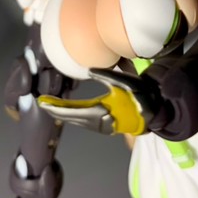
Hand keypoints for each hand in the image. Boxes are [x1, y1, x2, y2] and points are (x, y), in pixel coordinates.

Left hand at [37, 69, 160, 135]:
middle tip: (42, 102)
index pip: (72, 110)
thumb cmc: (141, 95)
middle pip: (71, 117)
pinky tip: (68, 111)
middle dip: (56, 110)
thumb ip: (107, 75)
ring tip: (50, 105)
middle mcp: (99, 121)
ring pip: (77, 121)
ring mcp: (102, 127)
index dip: (56, 106)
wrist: (155, 112)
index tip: (43, 102)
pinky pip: (84, 121)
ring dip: (63, 114)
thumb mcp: (126, 81)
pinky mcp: (105, 127)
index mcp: (101, 110)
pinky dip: (73, 116)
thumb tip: (89, 71)